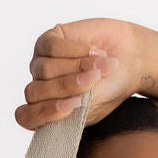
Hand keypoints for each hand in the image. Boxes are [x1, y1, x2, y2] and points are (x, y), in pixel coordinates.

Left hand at [14, 18, 143, 130]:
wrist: (130, 60)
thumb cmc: (111, 87)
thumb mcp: (93, 107)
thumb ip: (72, 110)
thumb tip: (58, 105)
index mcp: (48, 111)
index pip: (27, 117)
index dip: (44, 113)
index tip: (71, 107)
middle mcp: (41, 88)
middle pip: (35, 92)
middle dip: (66, 88)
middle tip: (94, 81)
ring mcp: (42, 64)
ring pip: (45, 69)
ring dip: (77, 67)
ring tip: (100, 66)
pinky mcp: (50, 40)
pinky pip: (51, 47)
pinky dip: (75, 50)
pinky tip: (95, 51)